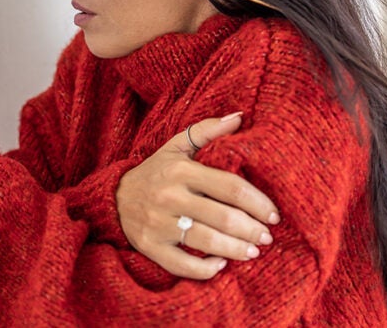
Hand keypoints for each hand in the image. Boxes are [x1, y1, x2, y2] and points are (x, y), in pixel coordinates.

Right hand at [116, 113, 279, 279]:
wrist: (112, 197)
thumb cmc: (155, 172)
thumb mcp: (175, 147)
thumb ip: (206, 131)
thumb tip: (239, 117)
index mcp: (181, 170)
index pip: (230, 187)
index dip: (258, 202)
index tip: (273, 214)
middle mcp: (170, 197)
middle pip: (223, 217)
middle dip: (252, 230)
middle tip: (266, 237)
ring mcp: (159, 224)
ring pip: (207, 242)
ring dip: (236, 250)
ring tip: (252, 252)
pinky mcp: (150, 247)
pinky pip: (183, 264)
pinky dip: (205, 269)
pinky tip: (220, 266)